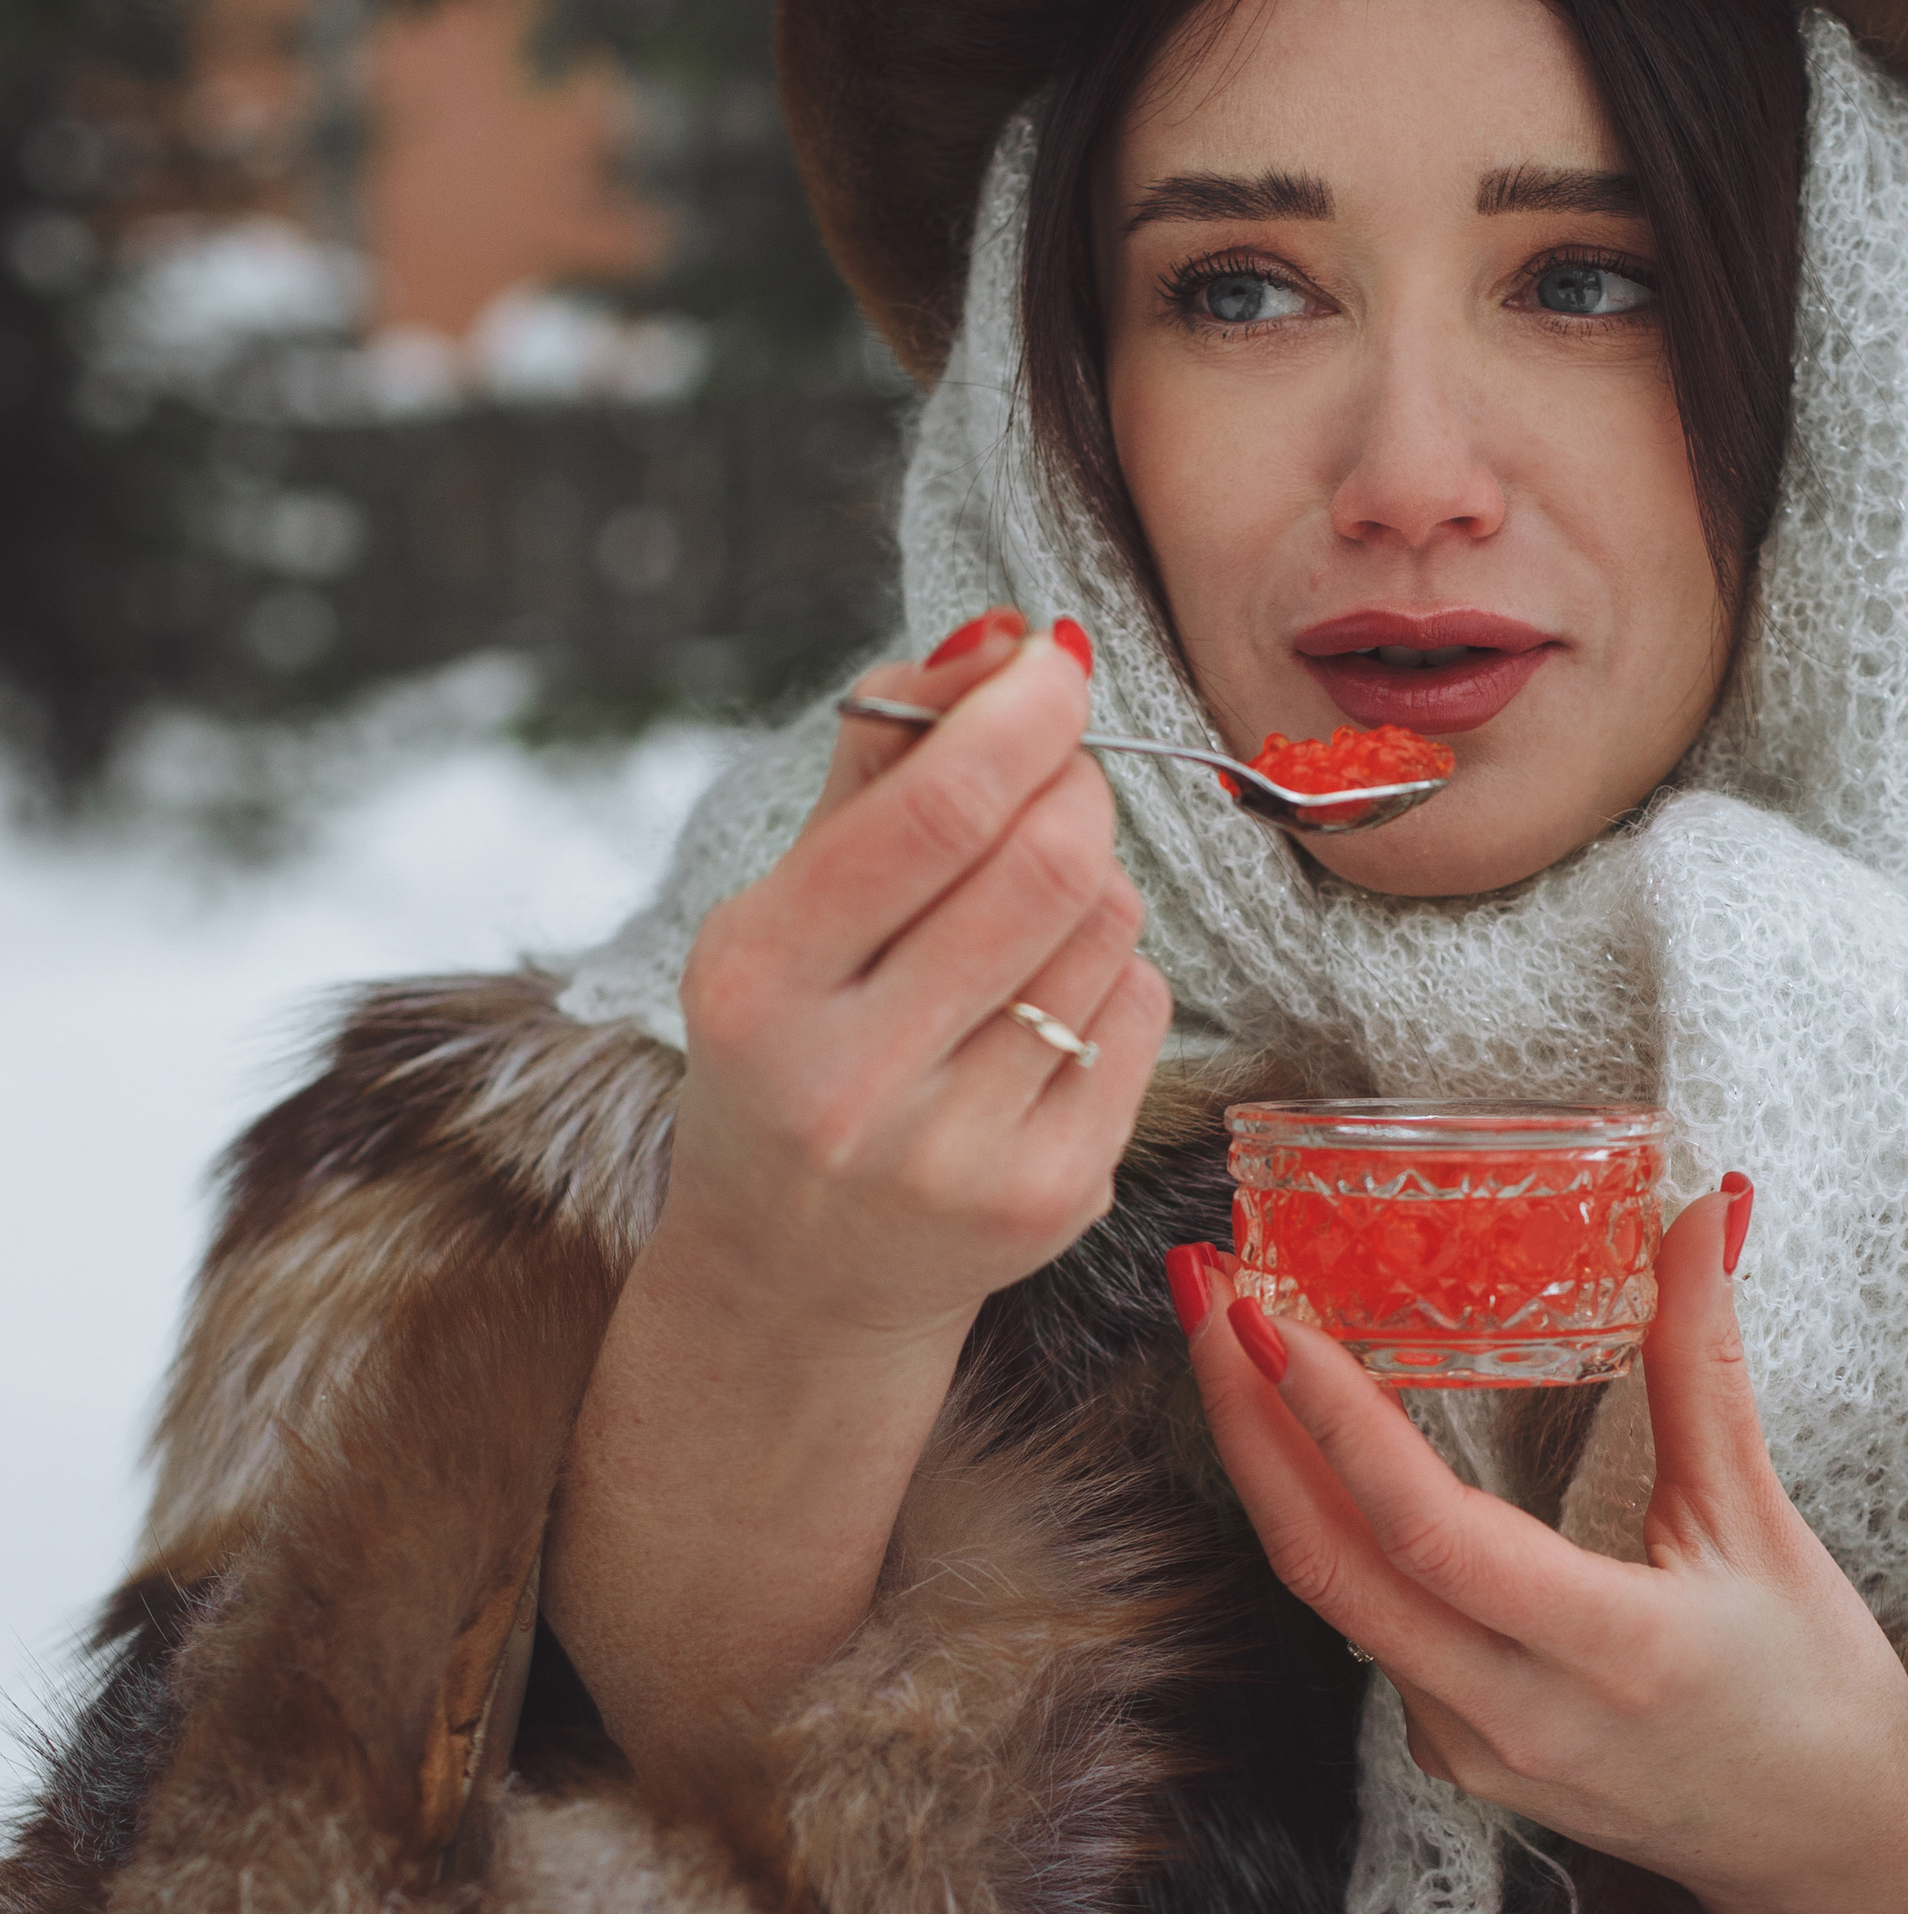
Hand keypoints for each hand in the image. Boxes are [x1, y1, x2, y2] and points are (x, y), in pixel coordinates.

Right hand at [670, 617, 1172, 1351]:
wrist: (797, 1276)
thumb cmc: (795, 1051)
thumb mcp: (784, 910)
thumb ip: (880, 763)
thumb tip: (1000, 637)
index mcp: (762, 985)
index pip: (935, 811)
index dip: (1022, 710)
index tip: (1054, 663)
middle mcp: (854, 1082)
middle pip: (1047, 863)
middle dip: (1073, 783)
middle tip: (1054, 774)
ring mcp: (961, 1153)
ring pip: (1108, 927)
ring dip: (1090, 879)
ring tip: (1022, 914)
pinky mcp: (1053, 1196)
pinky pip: (1139, 1008)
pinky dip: (1110, 971)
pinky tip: (1042, 1006)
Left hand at [1170, 1194, 1907, 1913]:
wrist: (1819, 1853)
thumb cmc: (1814, 1693)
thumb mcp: (1764, 1524)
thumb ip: (1705, 1366)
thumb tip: (1704, 1208)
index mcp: (1606, 1652)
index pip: (1427, 1533)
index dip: (1335, 1421)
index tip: (1266, 1312)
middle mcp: (1509, 1714)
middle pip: (1326, 1564)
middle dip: (1242, 1416)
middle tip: (1202, 1284)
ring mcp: (1466, 1746)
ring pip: (1330, 1594)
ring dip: (1268, 1461)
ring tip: (1232, 1332)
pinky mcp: (1450, 1753)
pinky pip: (1364, 1624)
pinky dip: (1323, 1518)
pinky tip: (1305, 1434)